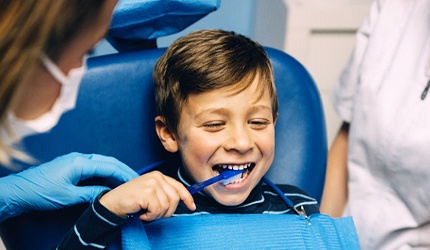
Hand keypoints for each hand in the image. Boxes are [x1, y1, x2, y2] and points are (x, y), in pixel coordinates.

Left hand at [0, 152, 137, 220]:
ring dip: (114, 171)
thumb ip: (91, 194)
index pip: (109, 166)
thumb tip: (108, 195)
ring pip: (102, 163)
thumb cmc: (40, 193)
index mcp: (80, 162)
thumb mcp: (68, 196)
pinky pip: (94, 167)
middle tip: (136, 180)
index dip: (124, 174)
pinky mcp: (71, 166)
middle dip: (123, 170)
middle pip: (108, 161)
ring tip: (126, 180)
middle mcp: (79, 158)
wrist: (18, 191)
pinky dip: (105, 173)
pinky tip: (109, 181)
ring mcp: (75, 161)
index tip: (136, 181)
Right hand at [99, 171, 195, 220]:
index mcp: (159, 176)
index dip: (187, 198)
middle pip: (175, 199)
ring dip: (156, 215)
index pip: (179, 186)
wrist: (112, 203)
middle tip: (153, 213)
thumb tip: (183, 201)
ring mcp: (152, 184)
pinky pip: (157, 210)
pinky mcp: (147, 192)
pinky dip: (150, 216)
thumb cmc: (131, 200)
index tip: (192, 206)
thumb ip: (164, 193)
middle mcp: (157, 177)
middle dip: (167, 211)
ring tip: (146, 212)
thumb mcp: (151, 193)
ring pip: (167, 206)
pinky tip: (141, 213)